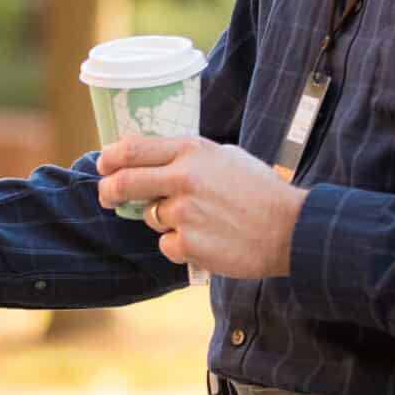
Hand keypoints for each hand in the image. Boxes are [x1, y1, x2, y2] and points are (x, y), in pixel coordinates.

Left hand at [95, 135, 305, 279]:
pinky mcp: (187, 244)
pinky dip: (180, 246)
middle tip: (108, 197)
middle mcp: (182, 178)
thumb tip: (151, 159)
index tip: (103, 165)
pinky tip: (208, 240)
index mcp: (191, 151)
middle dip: (108, 191)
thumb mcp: (224, 155)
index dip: (110, 157)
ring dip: (165, 221)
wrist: (290, 229)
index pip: (133, 148)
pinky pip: (167, 245)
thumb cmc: (260, 191)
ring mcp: (183, 212)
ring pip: (151, 217)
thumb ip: (188, 156)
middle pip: (123, 182)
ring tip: (202, 221)